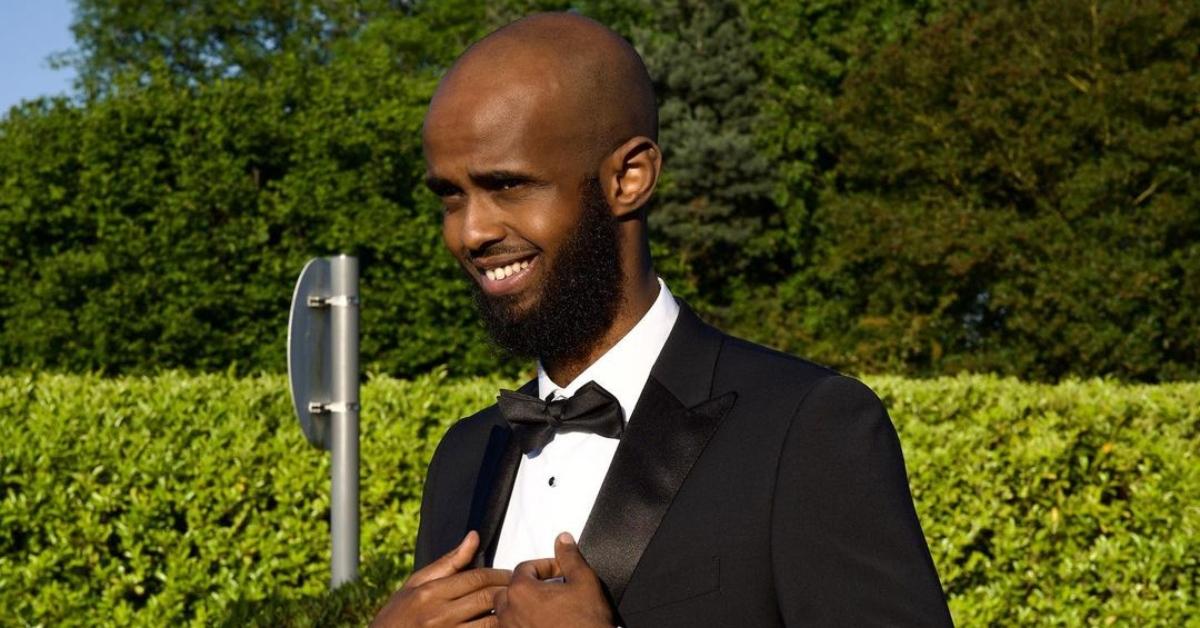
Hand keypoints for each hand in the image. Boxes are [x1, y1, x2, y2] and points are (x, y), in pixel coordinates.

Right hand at [371, 531, 510, 626]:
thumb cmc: (398, 615)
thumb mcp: (416, 583)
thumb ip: (449, 562)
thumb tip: (473, 537)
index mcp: (431, 592)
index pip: (476, 577)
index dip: (499, 574)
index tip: (510, 574)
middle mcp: (439, 615)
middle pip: (487, 597)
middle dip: (508, 591)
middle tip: (519, 589)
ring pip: (490, 623)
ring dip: (506, 614)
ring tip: (515, 607)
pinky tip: (500, 624)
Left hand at [494, 532, 614, 627]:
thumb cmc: (587, 623)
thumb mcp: (584, 581)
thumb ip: (570, 557)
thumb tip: (563, 540)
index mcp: (521, 591)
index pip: (524, 568)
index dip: (545, 566)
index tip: (560, 571)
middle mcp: (509, 613)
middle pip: (510, 590)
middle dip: (528, 586)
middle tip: (549, 589)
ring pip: (508, 613)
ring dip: (523, 607)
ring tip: (545, 608)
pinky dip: (524, 625)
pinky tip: (543, 624)